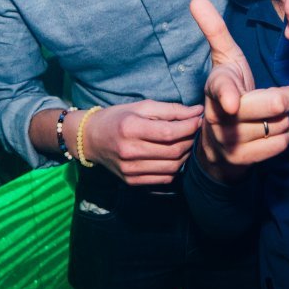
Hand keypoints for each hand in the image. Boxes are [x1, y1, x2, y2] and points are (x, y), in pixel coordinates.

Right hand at [80, 100, 202, 185]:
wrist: (90, 139)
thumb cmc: (118, 118)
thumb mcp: (141, 107)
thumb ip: (171, 109)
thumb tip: (198, 111)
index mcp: (130, 128)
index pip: (169, 132)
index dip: (189, 126)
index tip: (198, 119)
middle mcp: (129, 151)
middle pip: (173, 151)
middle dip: (190, 140)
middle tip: (194, 130)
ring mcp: (130, 169)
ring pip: (172, 167)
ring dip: (186, 155)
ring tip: (185, 142)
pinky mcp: (131, 181)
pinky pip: (164, 179)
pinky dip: (175, 168)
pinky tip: (174, 156)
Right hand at [190, 0, 288, 179]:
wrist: (216, 141)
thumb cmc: (229, 91)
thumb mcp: (224, 61)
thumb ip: (214, 31)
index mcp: (215, 87)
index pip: (222, 89)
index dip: (228, 96)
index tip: (233, 103)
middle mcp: (218, 116)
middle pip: (271, 105)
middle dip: (287, 97)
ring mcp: (229, 141)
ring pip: (280, 124)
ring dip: (283, 118)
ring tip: (270, 115)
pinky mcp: (242, 160)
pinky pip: (281, 143)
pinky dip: (284, 135)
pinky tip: (272, 130)